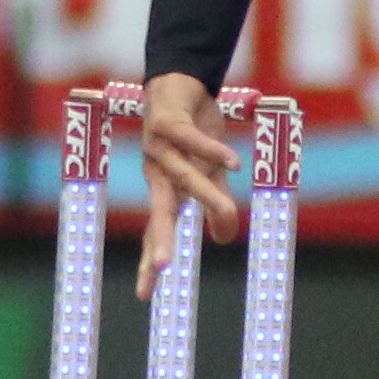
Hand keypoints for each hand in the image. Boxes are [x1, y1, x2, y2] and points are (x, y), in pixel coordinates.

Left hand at [134, 70, 241, 299]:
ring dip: (207, 193)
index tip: (145, 295)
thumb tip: (222, 239)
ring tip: (228, 211)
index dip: (150, 260)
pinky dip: (212, 150)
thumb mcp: (209, 173)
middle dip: (159, 240)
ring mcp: (159, 148)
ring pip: (184, 176)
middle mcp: (157, 174)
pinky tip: (233, 163)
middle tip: (162, 268)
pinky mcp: (167, 123)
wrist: (180, 84)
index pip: (156, 230)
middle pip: (158, 211)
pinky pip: (191, 140)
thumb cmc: (193, 132)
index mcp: (165, 190)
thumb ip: (215, 204)